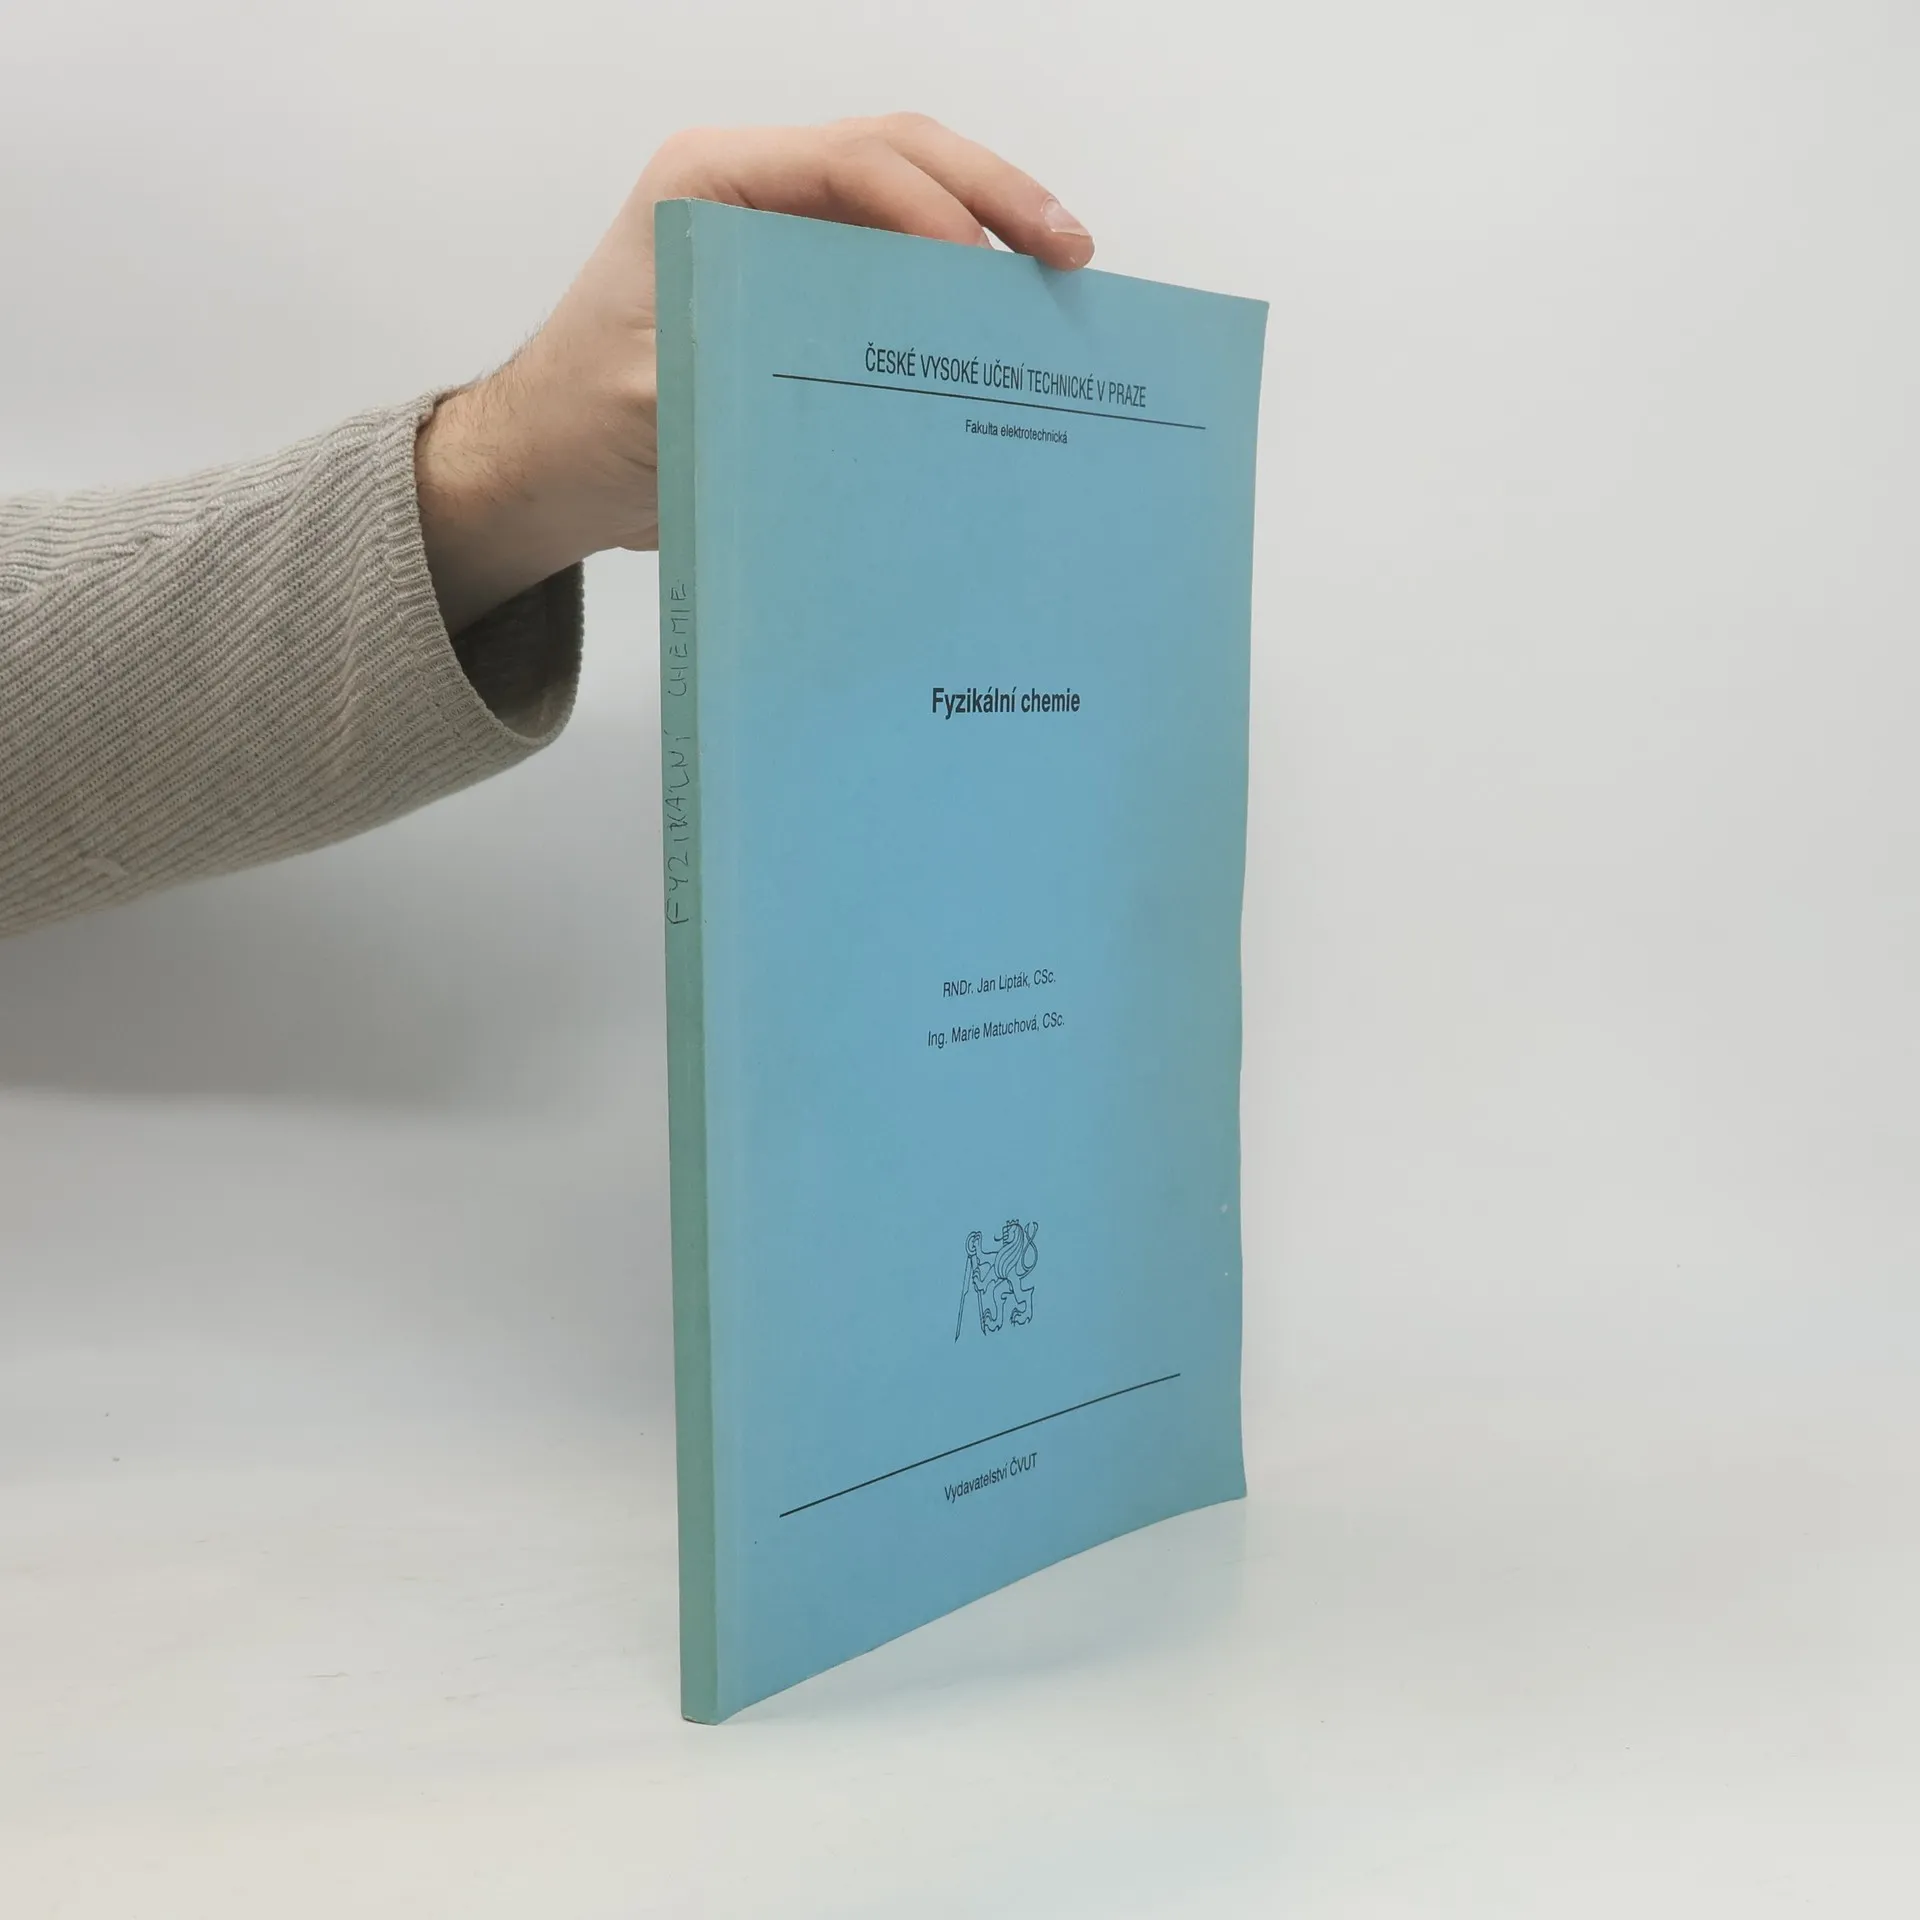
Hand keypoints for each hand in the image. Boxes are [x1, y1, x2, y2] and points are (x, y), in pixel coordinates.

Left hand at [416, 115, 1093, 631]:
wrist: (546, 466)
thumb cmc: (581, 420)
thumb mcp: (659, 398)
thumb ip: (755, 376)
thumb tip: (877, 391)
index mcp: (709, 185)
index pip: (848, 161)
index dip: (928, 204)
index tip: (982, 271)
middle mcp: (755, 194)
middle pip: (899, 160)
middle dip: (992, 199)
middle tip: (1069, 253)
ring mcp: (785, 241)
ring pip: (909, 207)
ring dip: (989, 236)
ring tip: (1062, 280)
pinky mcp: (803, 296)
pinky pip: (894, 272)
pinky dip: (954, 292)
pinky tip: (1005, 329)